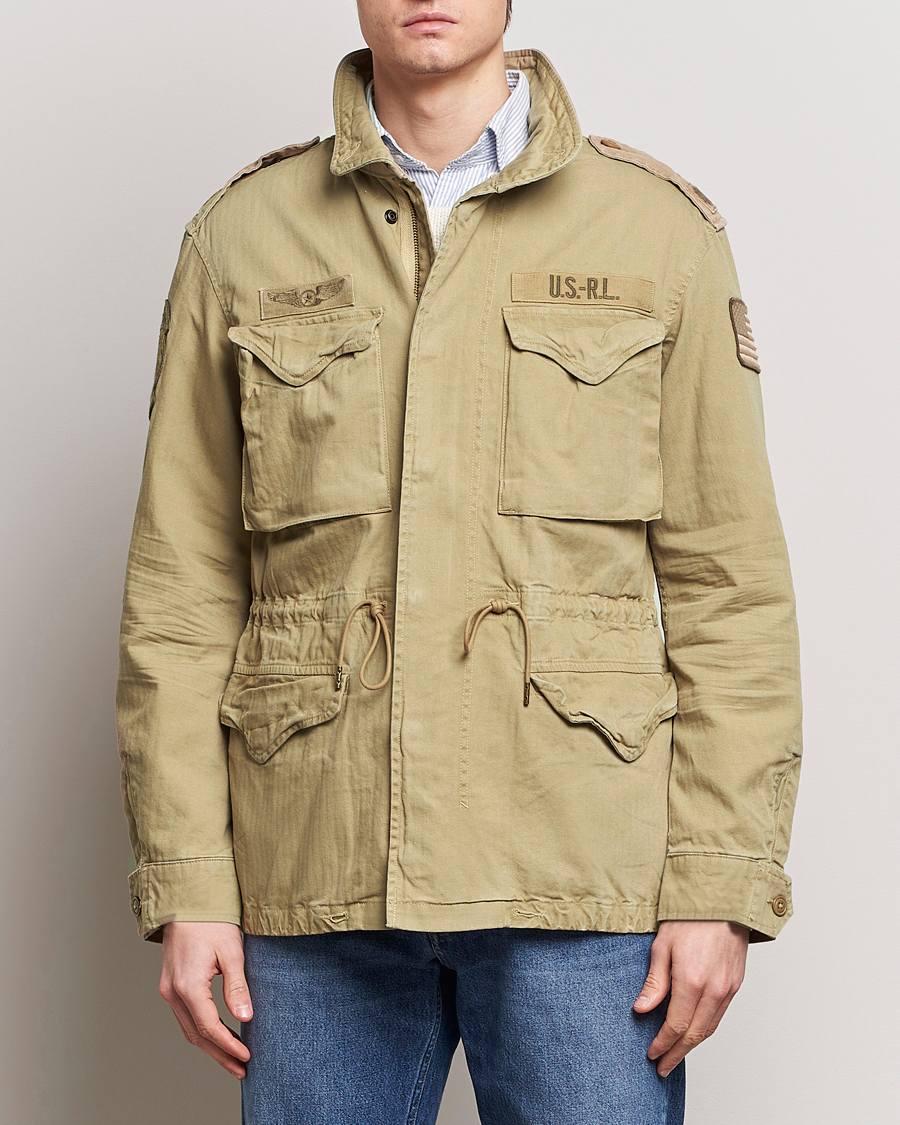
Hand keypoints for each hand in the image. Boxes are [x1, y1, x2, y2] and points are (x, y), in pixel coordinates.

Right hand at [158, 921, 253, 1078]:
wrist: (187, 902)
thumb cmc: (211, 922)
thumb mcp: (231, 952)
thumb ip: (237, 987)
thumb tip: (245, 1017)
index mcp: (188, 985)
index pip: (209, 1027)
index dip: (228, 1046)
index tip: (247, 1057)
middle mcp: (173, 992)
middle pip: (196, 1035)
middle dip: (220, 1055)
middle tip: (242, 1070)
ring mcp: (168, 990)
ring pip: (189, 1029)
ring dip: (210, 1047)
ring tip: (233, 1060)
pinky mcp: (170, 986)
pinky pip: (185, 1017)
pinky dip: (202, 1031)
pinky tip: (217, 1037)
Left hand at [633, 920, 748, 1076]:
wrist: (723, 900)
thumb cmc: (689, 917)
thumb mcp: (662, 945)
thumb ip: (655, 981)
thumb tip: (641, 1010)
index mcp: (692, 981)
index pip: (676, 1026)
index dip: (663, 1043)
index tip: (651, 1054)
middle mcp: (714, 990)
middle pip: (695, 1035)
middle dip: (677, 1054)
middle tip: (662, 1067)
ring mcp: (728, 989)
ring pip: (710, 1028)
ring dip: (692, 1046)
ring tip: (675, 1055)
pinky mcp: (736, 984)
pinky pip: (720, 1016)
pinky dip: (706, 1030)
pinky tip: (694, 1033)